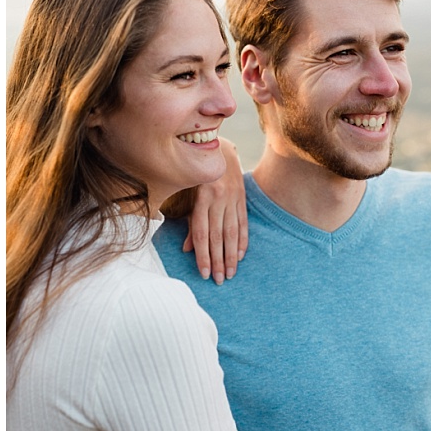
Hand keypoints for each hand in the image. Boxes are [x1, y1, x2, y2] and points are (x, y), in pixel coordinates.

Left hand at [183, 138, 246, 284]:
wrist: (220, 149)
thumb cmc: (196, 174)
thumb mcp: (188, 193)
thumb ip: (187, 220)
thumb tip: (186, 249)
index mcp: (202, 198)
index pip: (201, 233)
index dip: (202, 255)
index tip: (204, 273)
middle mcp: (219, 199)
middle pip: (217, 236)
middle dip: (218, 261)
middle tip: (218, 280)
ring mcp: (233, 199)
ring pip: (232, 232)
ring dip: (231, 256)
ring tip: (230, 274)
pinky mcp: (242, 198)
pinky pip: (244, 223)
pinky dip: (243, 241)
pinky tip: (241, 256)